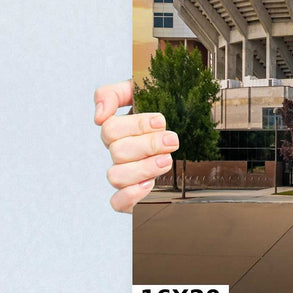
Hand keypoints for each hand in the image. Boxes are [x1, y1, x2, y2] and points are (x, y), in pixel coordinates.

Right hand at [95, 80, 177, 213]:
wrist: (193, 131)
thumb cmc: (166, 109)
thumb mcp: (142, 90)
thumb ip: (115, 93)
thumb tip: (99, 116)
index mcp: (119, 130)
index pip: (110, 128)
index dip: (136, 125)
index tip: (160, 121)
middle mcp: (119, 152)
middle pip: (117, 152)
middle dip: (148, 145)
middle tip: (171, 140)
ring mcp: (126, 174)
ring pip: (116, 176)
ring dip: (143, 168)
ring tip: (166, 160)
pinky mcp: (133, 195)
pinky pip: (117, 203)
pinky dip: (131, 195)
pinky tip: (149, 184)